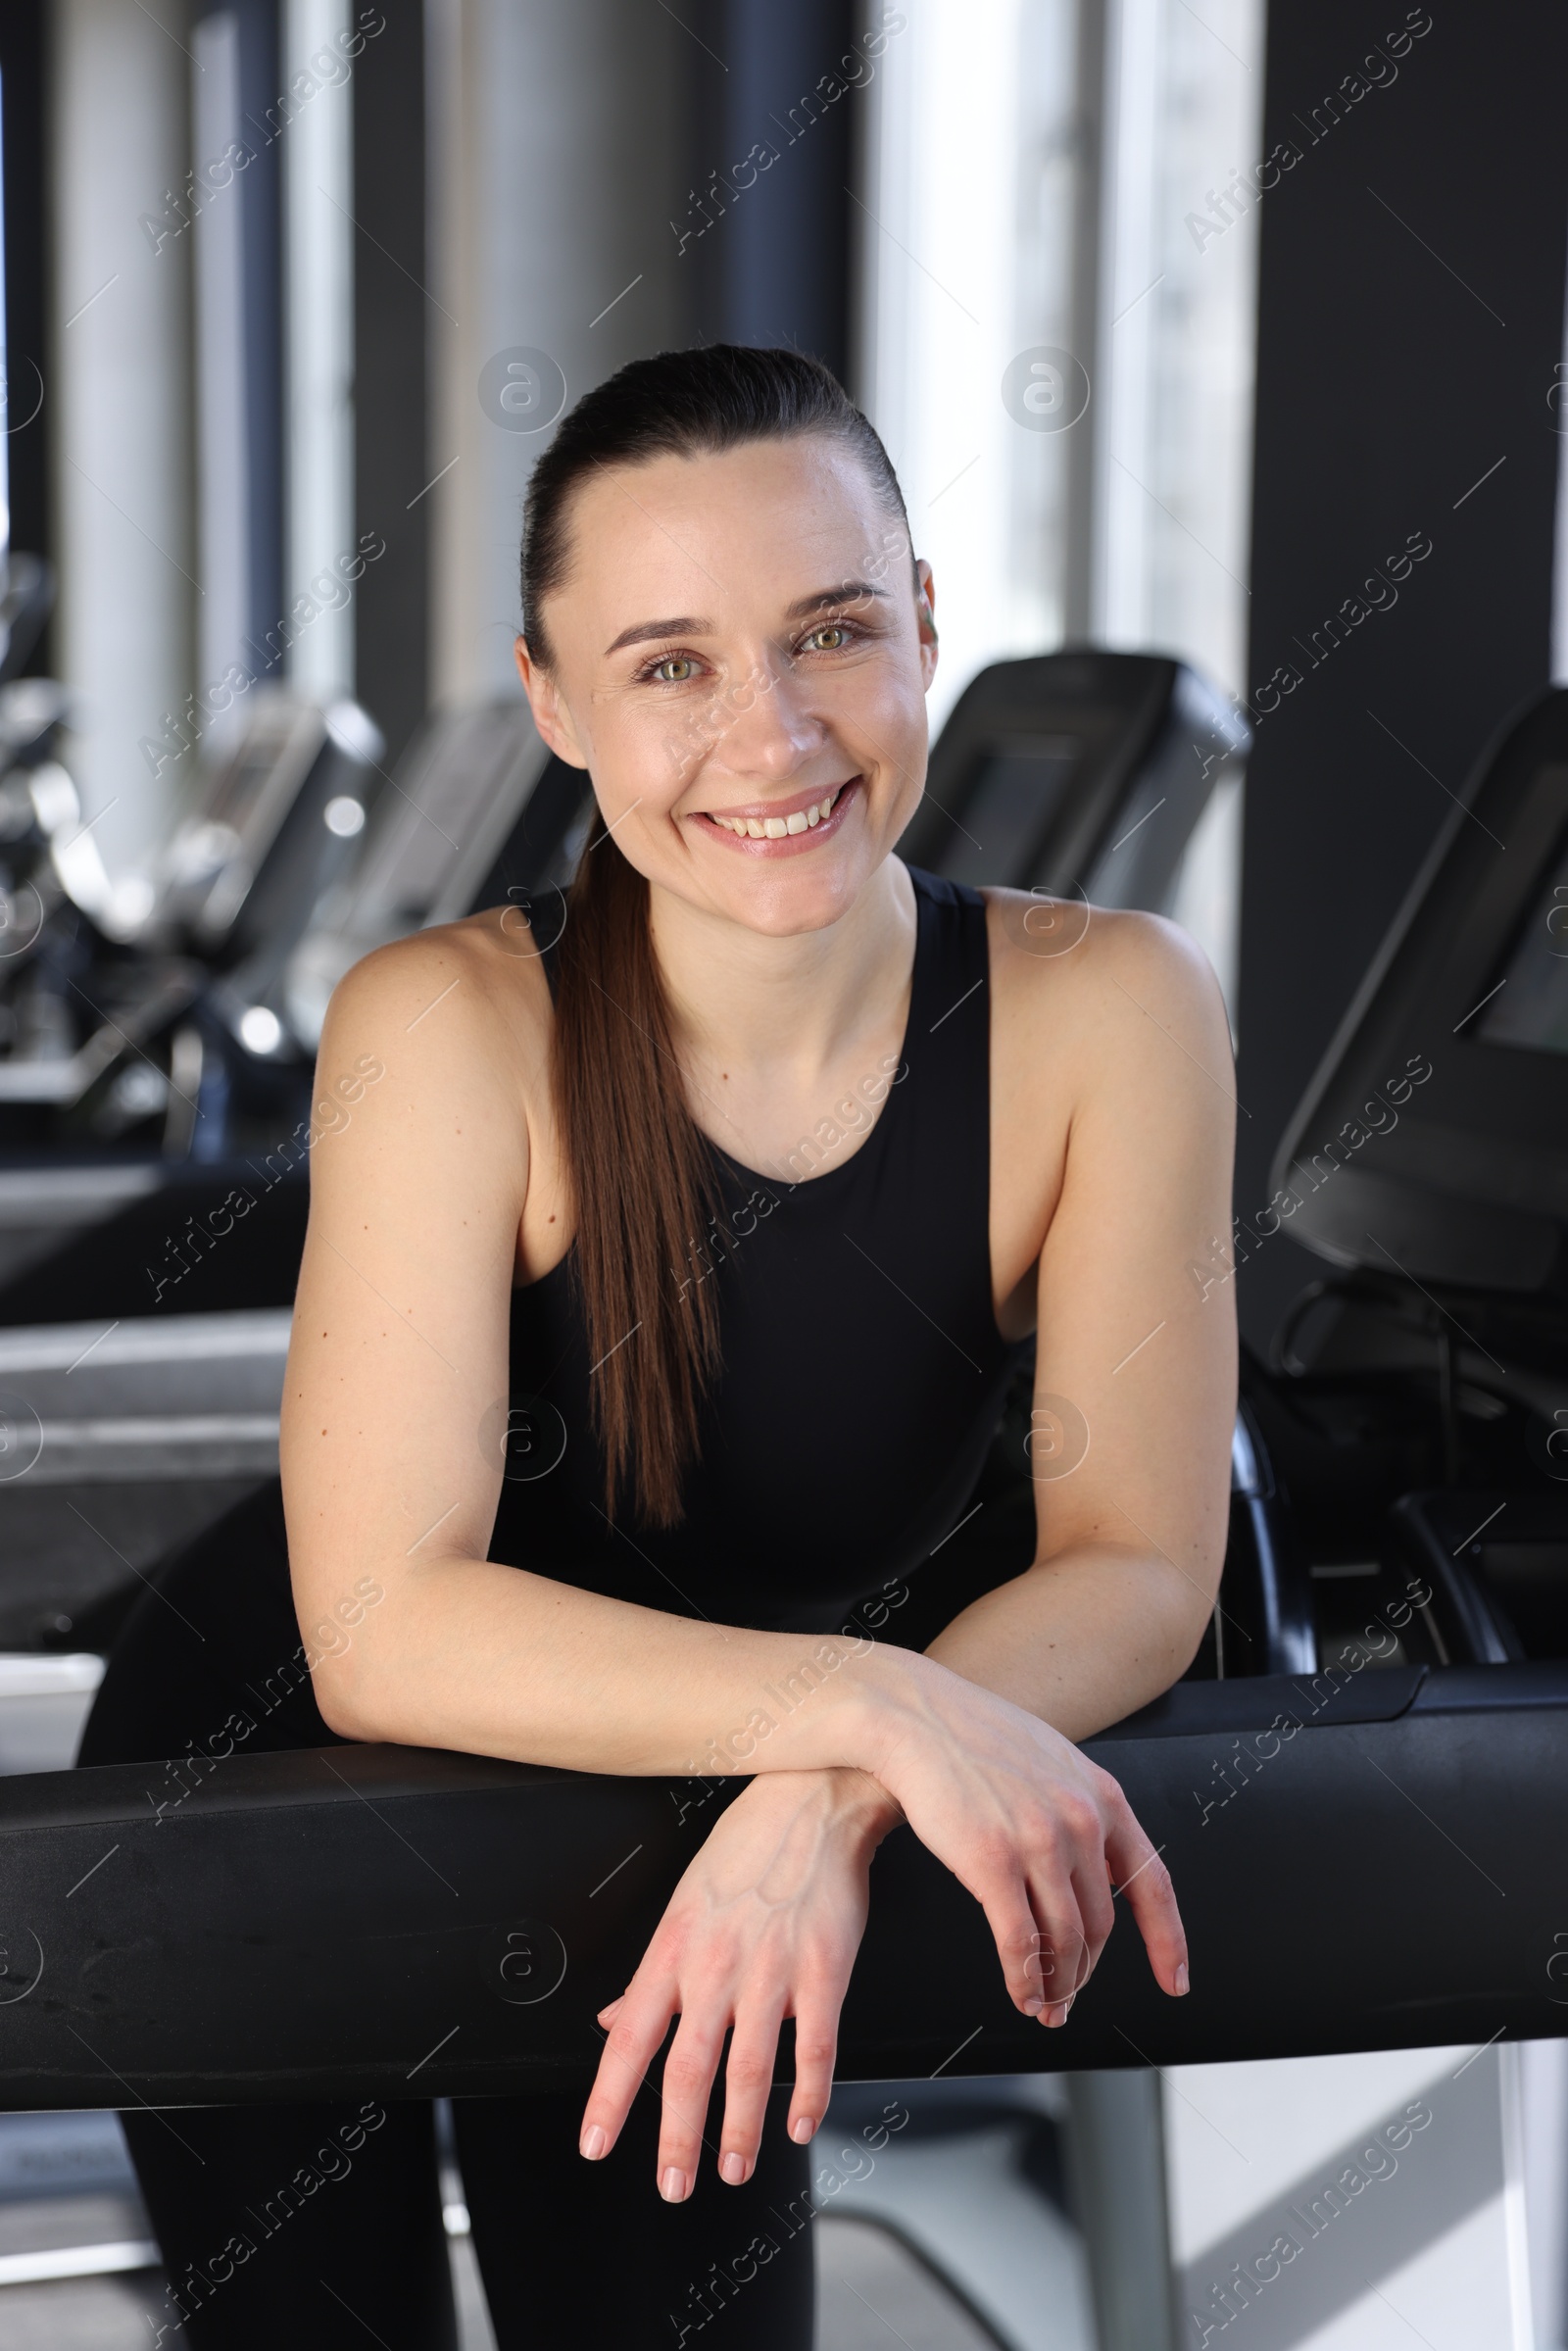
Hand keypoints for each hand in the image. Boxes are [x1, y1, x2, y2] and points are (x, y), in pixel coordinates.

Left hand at [578, 1767, 899, 2198]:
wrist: (814, 1797)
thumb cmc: (748, 1847)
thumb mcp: (684, 1904)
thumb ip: (651, 1975)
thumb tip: (609, 2021)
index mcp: (674, 1949)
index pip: (629, 2037)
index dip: (609, 2098)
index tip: (595, 2145)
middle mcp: (716, 1965)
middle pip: (687, 2069)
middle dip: (676, 2138)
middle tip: (673, 2186)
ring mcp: (772, 1969)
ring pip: (749, 2069)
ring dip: (739, 2131)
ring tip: (732, 2169)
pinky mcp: (824, 1969)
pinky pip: (816, 2047)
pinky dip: (810, 2094)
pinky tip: (803, 2124)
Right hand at [863, 1651, 1187, 2021]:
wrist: (917, 1714)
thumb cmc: (973, 1735)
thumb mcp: (1051, 1759)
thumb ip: (1080, 1807)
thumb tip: (1096, 1862)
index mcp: (1102, 1796)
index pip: (1152, 1883)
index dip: (1168, 1940)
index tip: (1175, 1979)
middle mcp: (1082, 1821)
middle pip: (1099, 1924)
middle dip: (1085, 1972)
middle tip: (1069, 1999)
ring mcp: (1040, 1841)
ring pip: (1064, 1941)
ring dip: (1056, 1985)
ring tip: (1044, 2005)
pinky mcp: (993, 1861)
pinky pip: (1020, 1942)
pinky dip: (1025, 1979)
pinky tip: (1021, 1994)